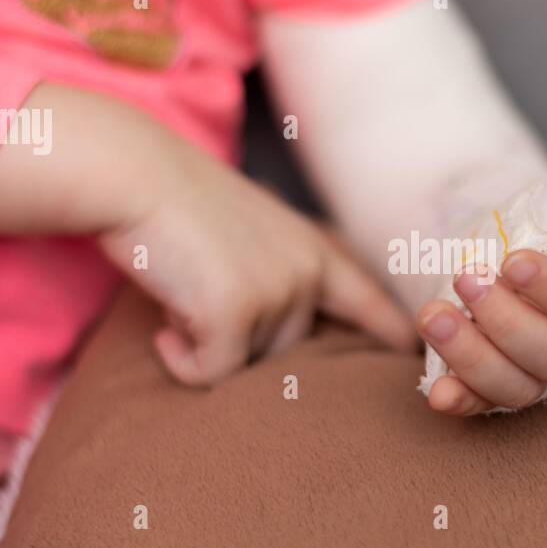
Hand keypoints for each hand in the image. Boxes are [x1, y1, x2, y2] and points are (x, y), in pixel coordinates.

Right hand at [98, 140, 416, 385]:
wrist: (133, 175)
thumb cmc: (175, 203)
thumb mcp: (244, 232)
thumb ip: (273, 272)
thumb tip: (273, 330)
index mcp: (313, 248)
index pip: (366, 297)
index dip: (390, 328)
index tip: (413, 351)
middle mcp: (307, 271)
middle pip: (286, 350)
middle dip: (238, 339)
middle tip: (197, 294)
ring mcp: (277, 292)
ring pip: (246, 363)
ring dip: (206, 342)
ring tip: (181, 291)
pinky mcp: (238, 313)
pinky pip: (212, 372)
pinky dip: (182, 362)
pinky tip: (163, 330)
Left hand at [416, 156, 546, 414]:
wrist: (515, 253)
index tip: (513, 261)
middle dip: (505, 320)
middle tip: (465, 277)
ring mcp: (533, 369)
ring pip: (516, 384)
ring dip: (472, 356)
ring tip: (432, 316)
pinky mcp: (495, 384)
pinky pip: (483, 405)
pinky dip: (461, 401)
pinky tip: (438, 393)